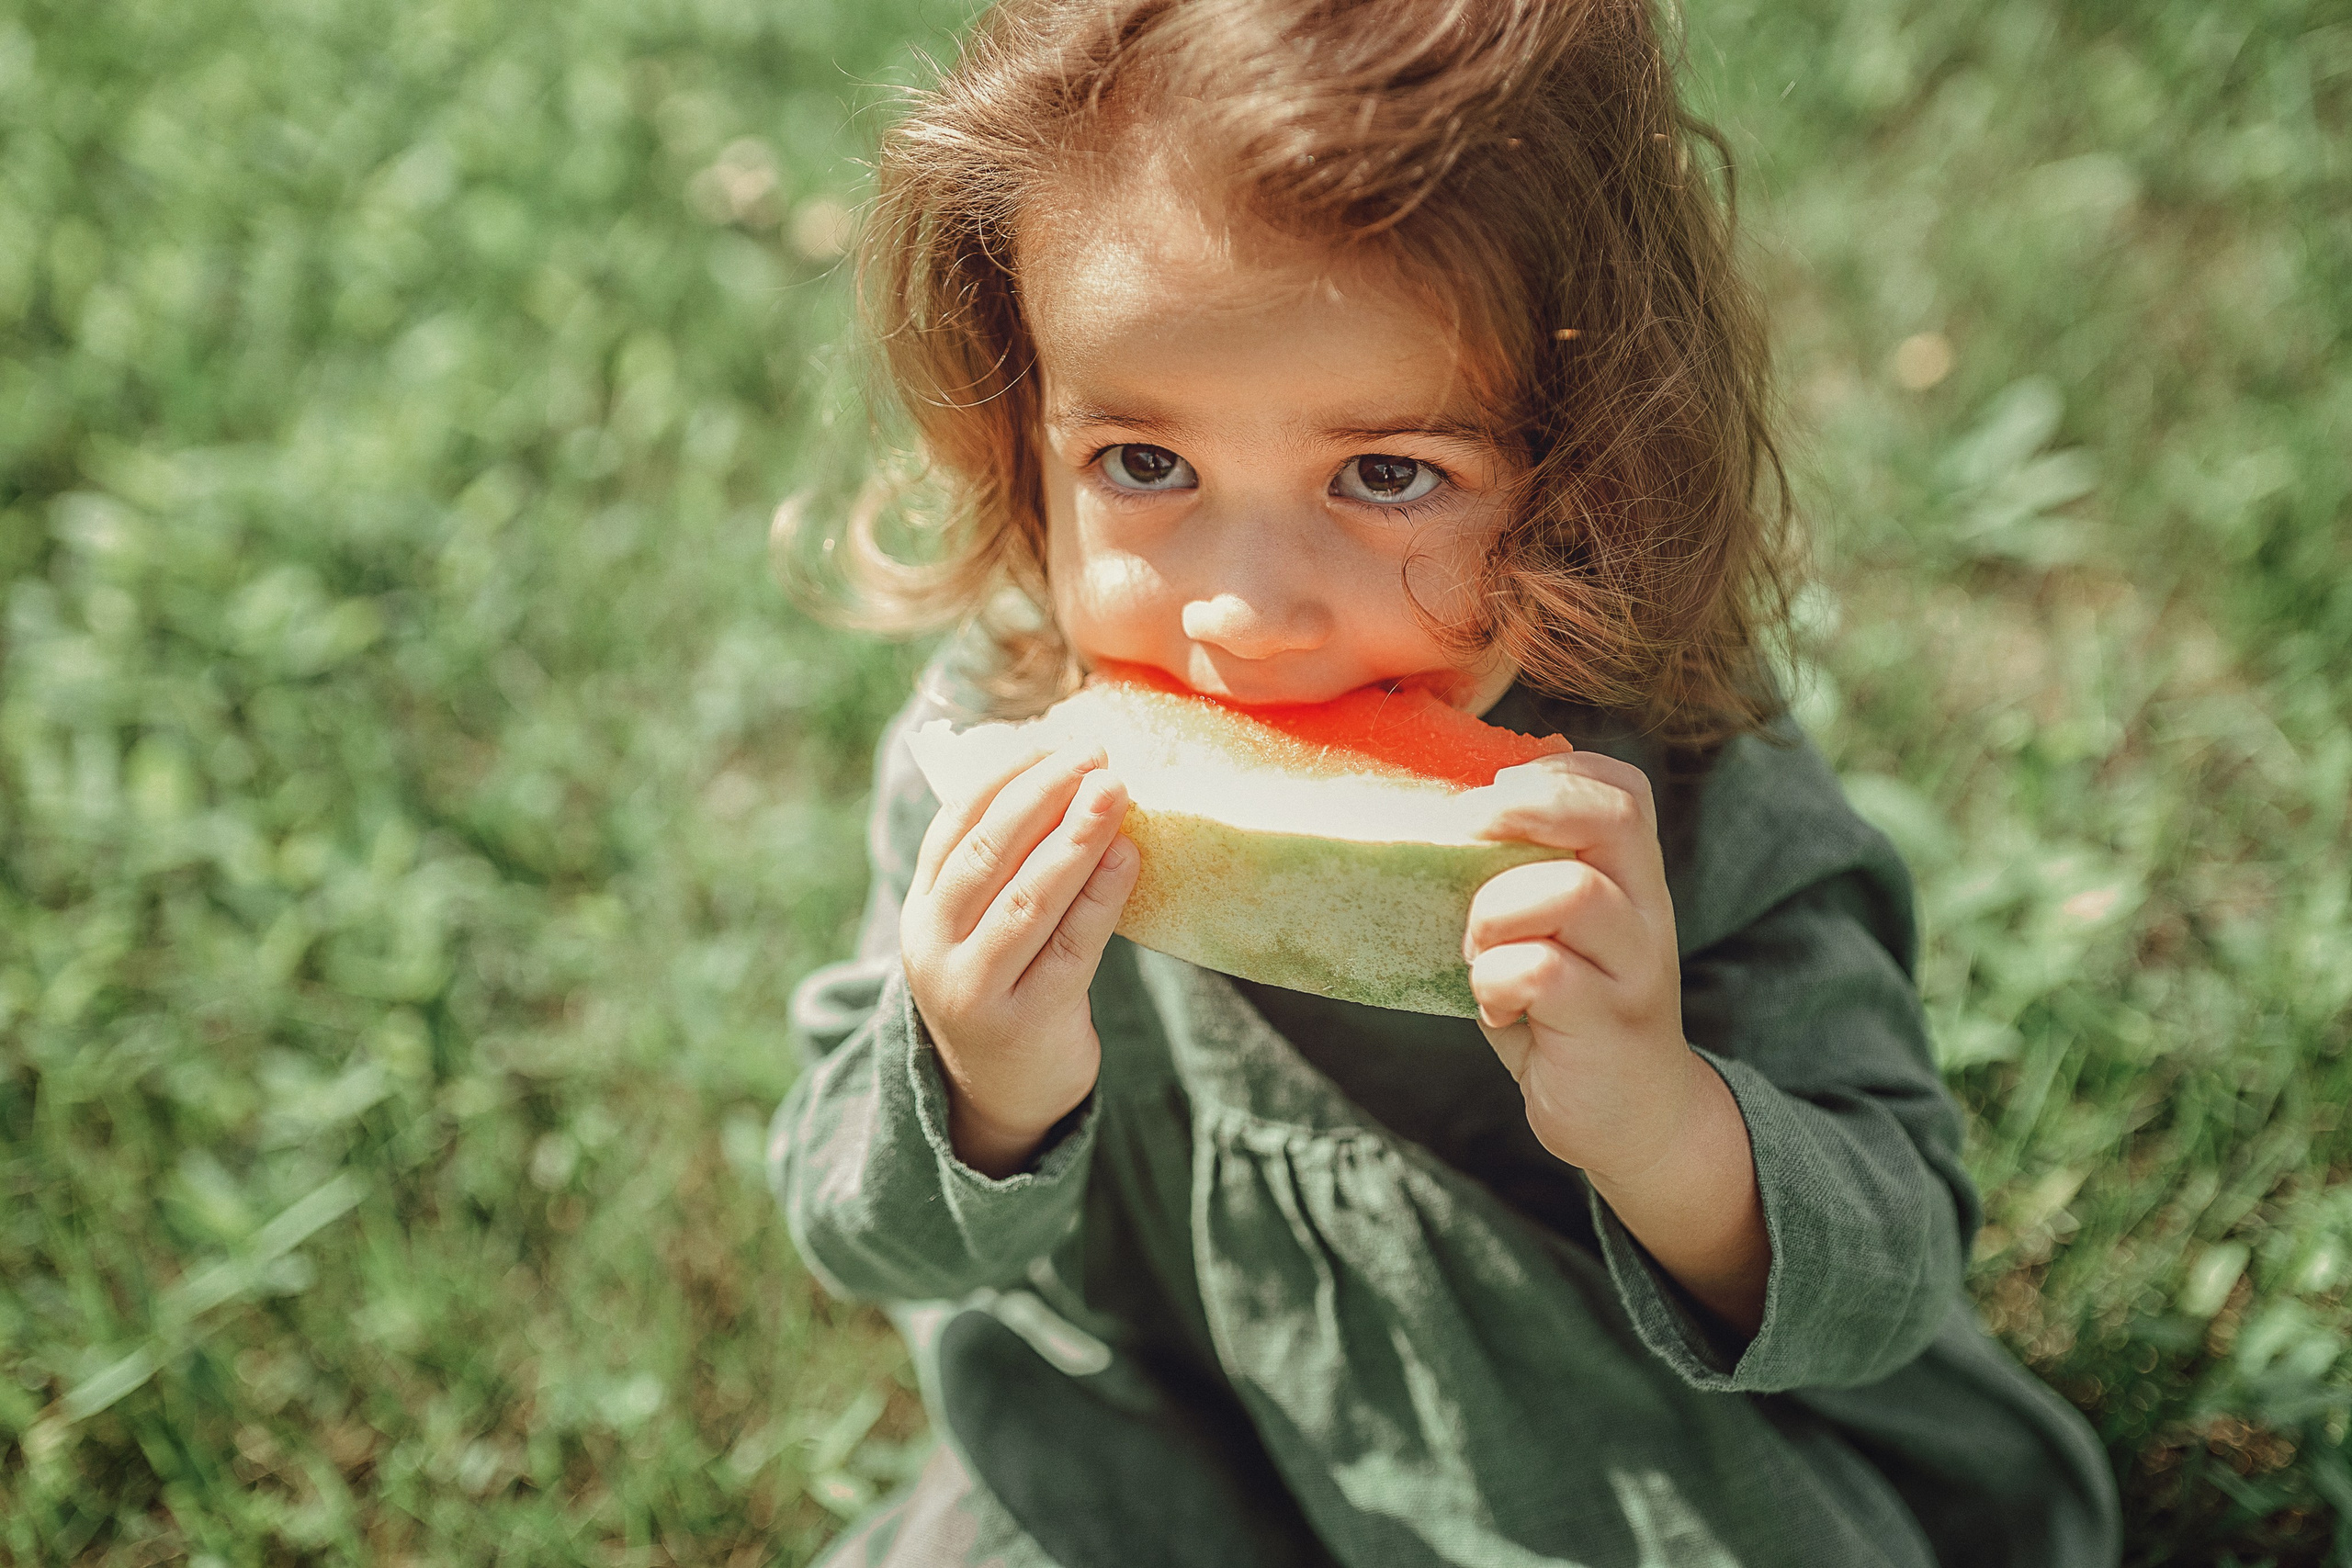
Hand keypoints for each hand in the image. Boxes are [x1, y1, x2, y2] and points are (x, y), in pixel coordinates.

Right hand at [902, 744, 1138, 1177]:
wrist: (1003, 1097)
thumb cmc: (1007, 988)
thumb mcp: (982, 928)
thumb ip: (1006, 866)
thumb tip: (1072, 778)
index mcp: (922, 911)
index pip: (954, 827)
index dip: (1007, 779)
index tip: (1058, 743)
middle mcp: (935, 948)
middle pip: (986, 854)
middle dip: (1043, 796)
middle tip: (1096, 755)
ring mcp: (976, 989)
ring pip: (1027, 899)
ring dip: (1075, 838)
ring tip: (1116, 791)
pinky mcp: (1027, 1022)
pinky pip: (1071, 947)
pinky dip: (1101, 897)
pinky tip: (1129, 857)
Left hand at [1467, 753, 1768, 1333]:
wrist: (1639, 1119)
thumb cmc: (1571, 1013)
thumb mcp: (1555, 931)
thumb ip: (1526, 874)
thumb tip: (1455, 807)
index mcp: (1632, 877)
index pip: (1621, 787)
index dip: (1553, 774)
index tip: (1492, 802)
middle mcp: (1646, 910)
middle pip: (1609, 817)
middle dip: (1523, 811)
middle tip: (1468, 845)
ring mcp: (1633, 966)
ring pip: (1570, 892)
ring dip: (1495, 913)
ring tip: (1480, 951)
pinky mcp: (1608, 1022)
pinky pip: (1540, 972)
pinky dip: (1497, 980)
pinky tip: (1498, 1008)